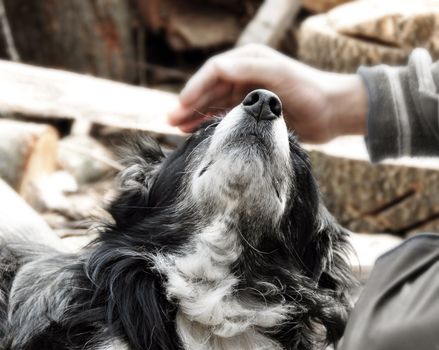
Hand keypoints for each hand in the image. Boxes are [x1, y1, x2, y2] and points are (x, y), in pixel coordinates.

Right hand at [168, 44, 366, 142]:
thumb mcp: (279, 74)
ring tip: (177, 128)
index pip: (213, 72)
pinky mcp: (253, 112)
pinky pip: (224, 115)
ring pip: (213, 103)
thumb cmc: (309, 89)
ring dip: (195, 114)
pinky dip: (210, 122)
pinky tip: (196, 131)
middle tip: (170, 120)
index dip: (195, 87)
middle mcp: (244, 76)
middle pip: (209, 88)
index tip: (181, 106)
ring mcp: (247, 94)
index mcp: (248, 61)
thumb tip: (217, 70)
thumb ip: (248, 69)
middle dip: (189, 103)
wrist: (332, 111)